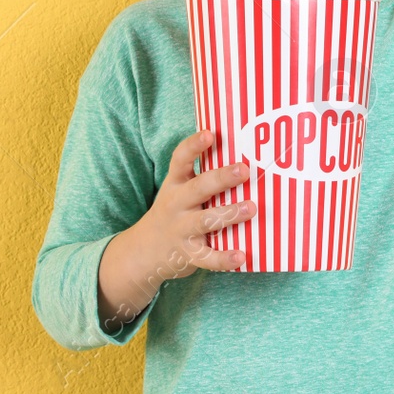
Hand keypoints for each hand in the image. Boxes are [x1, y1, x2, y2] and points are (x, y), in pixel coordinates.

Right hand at [97, 129, 250, 331]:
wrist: (143, 252)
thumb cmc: (175, 212)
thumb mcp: (179, 189)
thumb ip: (204, 175)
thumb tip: (247, 152)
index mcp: (176, 183)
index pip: (180, 159)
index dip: (194, 146)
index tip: (209, 134)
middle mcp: (176, 204)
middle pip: (198, 188)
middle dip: (221, 178)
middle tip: (244, 170)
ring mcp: (181, 230)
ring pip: (206, 221)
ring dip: (229, 214)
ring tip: (251, 208)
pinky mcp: (188, 254)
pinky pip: (207, 256)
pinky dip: (224, 258)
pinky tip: (241, 256)